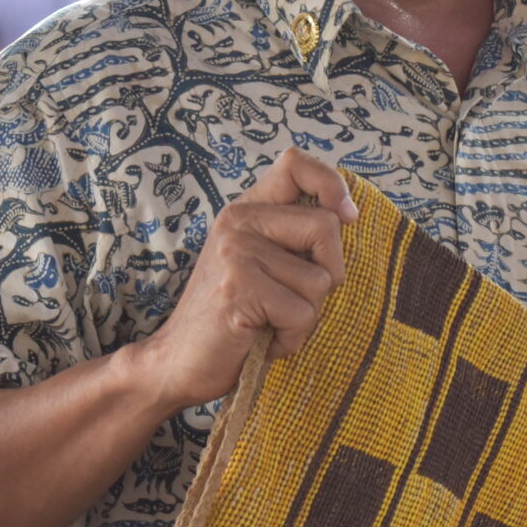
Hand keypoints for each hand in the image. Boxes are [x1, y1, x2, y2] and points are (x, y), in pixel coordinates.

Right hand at [133, 148, 356, 412]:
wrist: (177, 363)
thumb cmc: (233, 320)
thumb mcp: (262, 266)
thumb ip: (292, 239)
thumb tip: (349, 216)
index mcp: (246, 211)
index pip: (295, 164)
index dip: (331, 184)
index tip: (347, 216)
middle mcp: (238, 222)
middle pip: (326, 226)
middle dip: (329, 273)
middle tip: (294, 300)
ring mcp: (236, 252)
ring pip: (320, 279)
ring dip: (306, 315)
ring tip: (270, 322)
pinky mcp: (238, 286)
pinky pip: (302, 312)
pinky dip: (293, 337)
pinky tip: (263, 339)